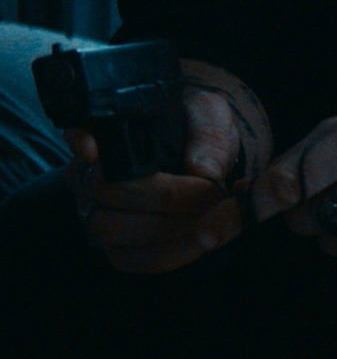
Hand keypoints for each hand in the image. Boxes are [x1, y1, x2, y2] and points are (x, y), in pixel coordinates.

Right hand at [65, 60, 269, 273]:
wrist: (214, 160)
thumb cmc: (204, 132)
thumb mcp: (213, 119)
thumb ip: (210, 137)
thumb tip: (203, 171)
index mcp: (112, 133)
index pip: (80, 132)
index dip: (80, 141)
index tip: (93, 150)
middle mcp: (94, 173)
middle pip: (105, 191)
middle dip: (167, 198)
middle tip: (215, 194)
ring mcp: (99, 211)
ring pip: (113, 231)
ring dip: (170, 229)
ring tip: (214, 216)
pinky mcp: (117, 244)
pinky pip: (131, 259)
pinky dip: (170, 253)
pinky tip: (204, 239)